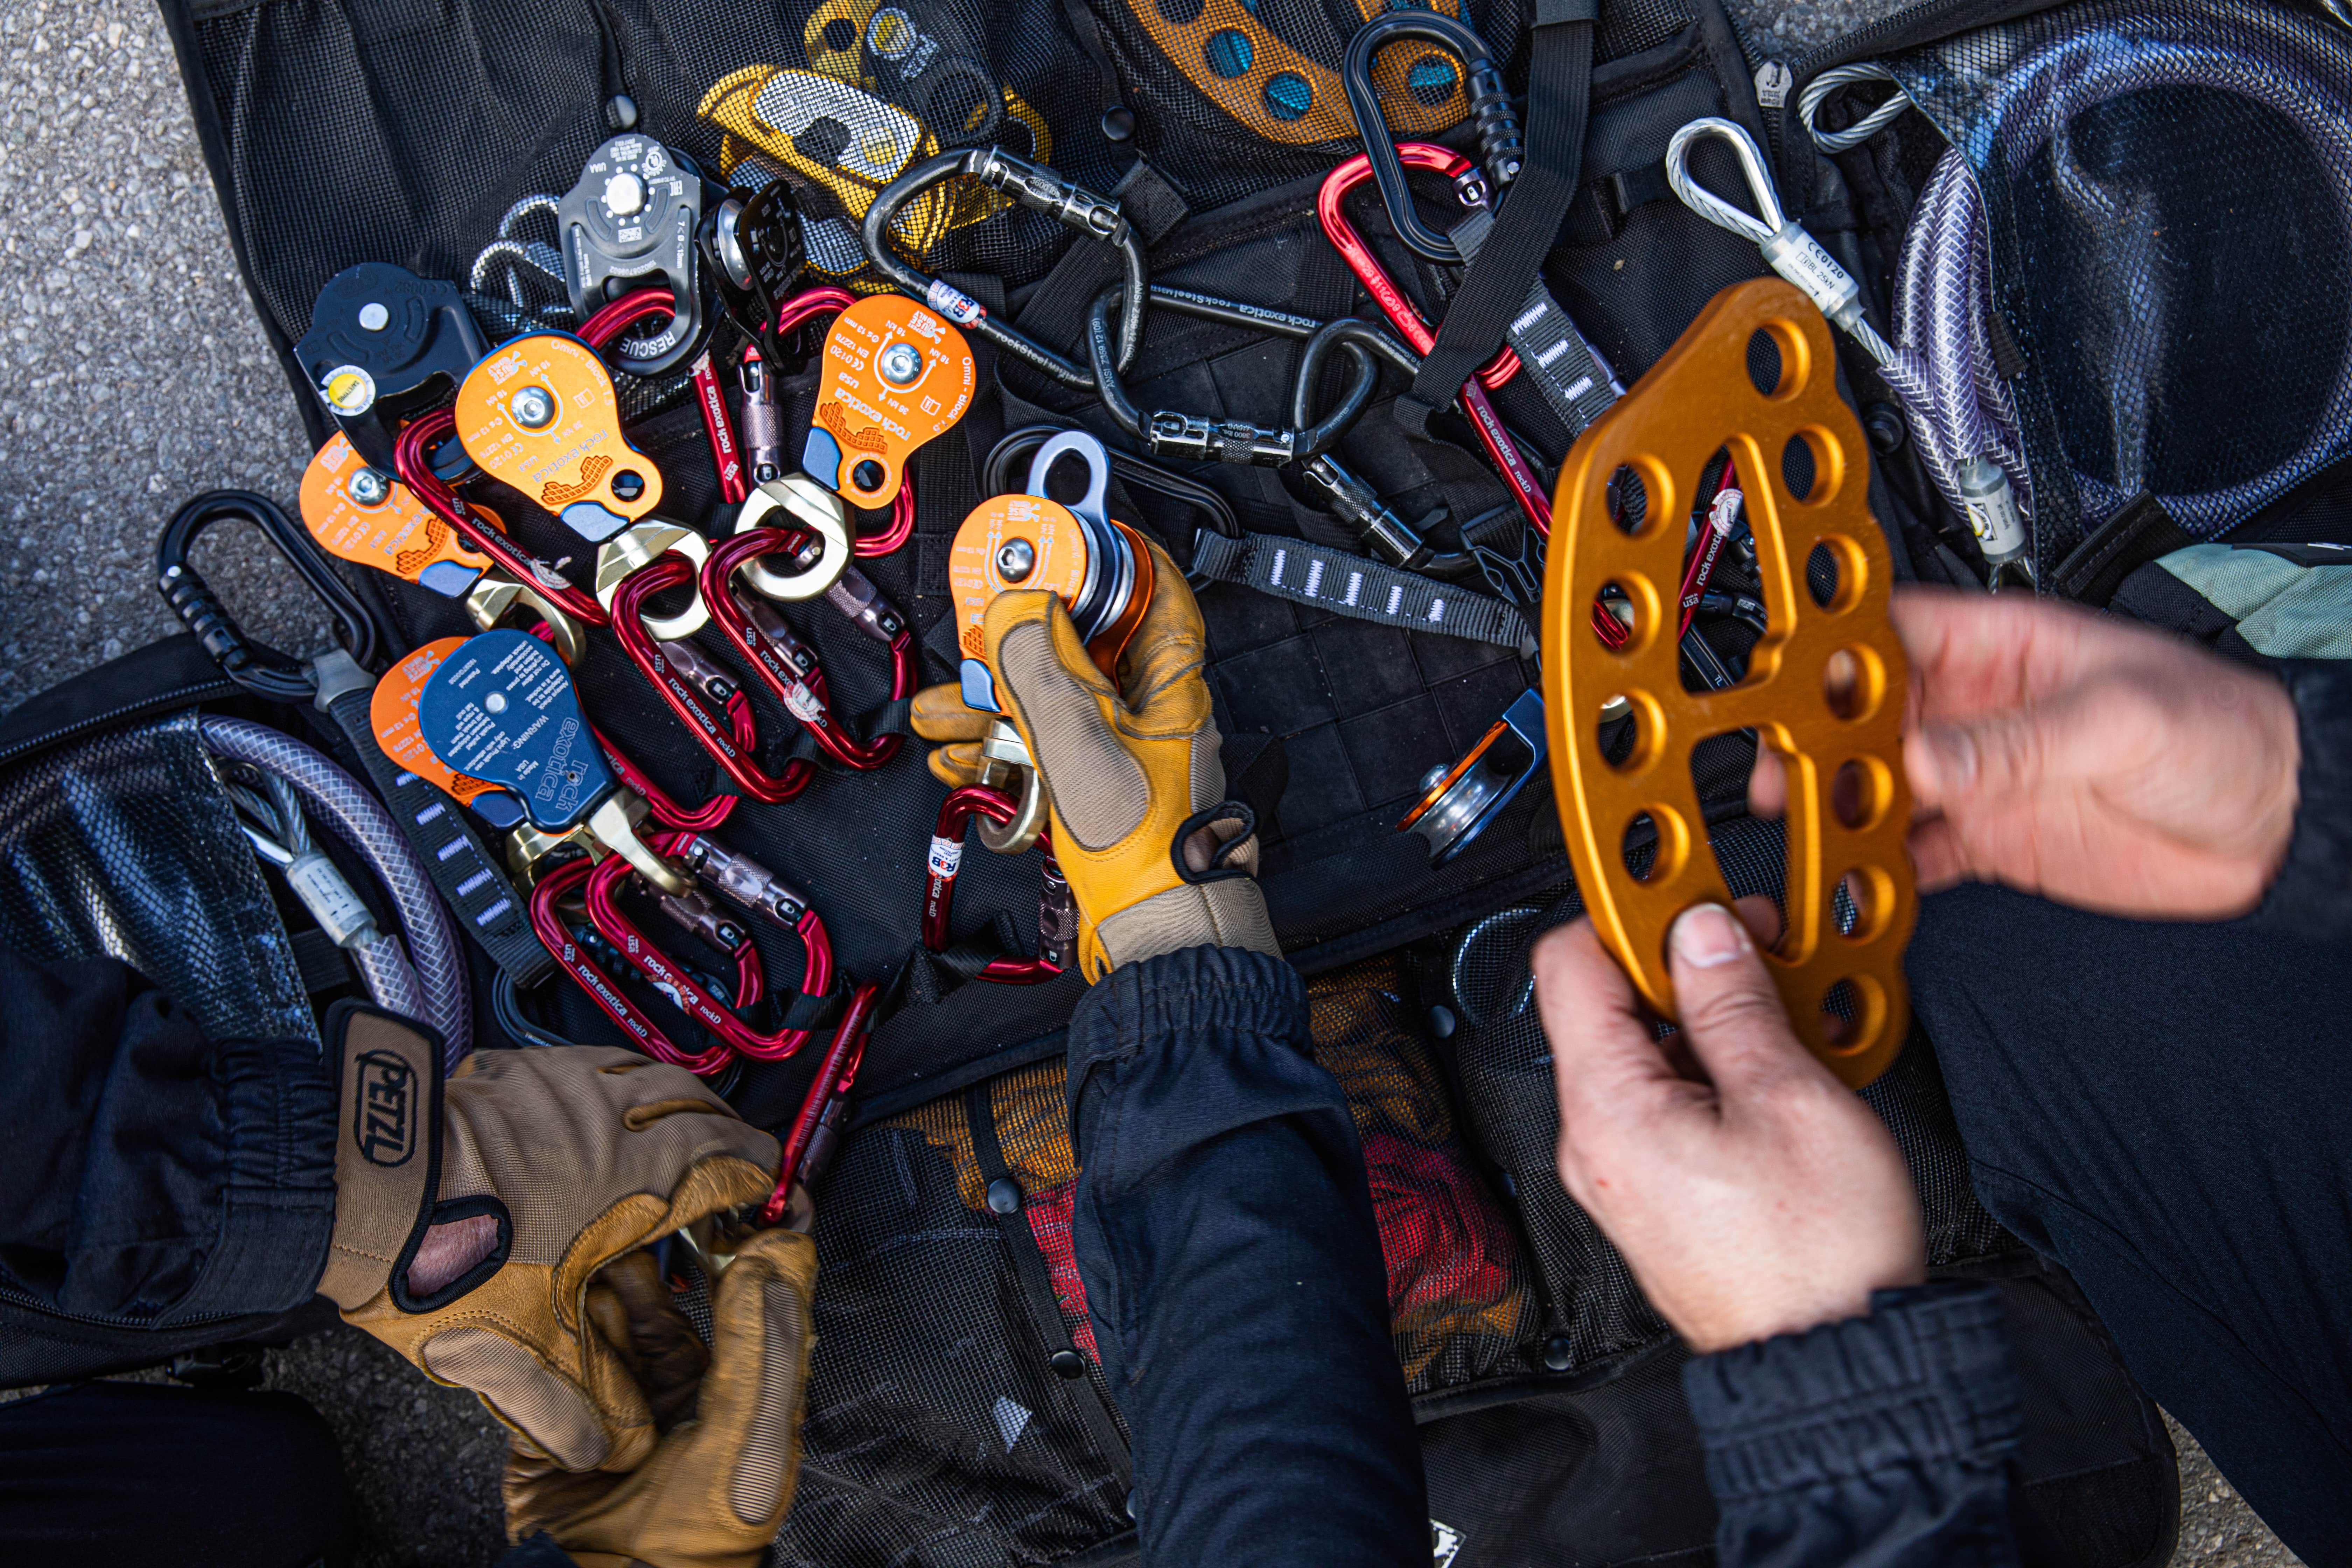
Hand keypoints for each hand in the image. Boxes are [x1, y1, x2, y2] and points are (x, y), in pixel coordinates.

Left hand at [320, 1009, 780, 1473]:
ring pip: (655, 1077)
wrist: (364, 1186)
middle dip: (726, 1145)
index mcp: (644, 1180)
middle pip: (709, 1111)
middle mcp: (622, 1118)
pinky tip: (593, 1116)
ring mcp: (573, 1082)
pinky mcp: (525, 1066)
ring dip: (675, 1107)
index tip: (764, 1209)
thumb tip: (607, 1443)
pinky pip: (594, 1066)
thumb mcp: (520, 1350)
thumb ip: (577, 1402)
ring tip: (669, 1139)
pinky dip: (612, 1088)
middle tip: (722, 1178)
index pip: (741, 1168)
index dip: (761, 1191)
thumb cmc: (448, 1255)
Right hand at [503, 1230, 817, 1567]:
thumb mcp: (750, 1437)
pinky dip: (553, 1341)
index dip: (725, 1247)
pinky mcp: (560, 1414)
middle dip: (641, 1269)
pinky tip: (554, 1326)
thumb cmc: (699, 1538)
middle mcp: (679, 1386)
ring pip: (604, 1321)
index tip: (709, 1202)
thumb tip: (780, 1260)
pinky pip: (553, 1359)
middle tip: (626, 1232)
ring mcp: (616, 1398)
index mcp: (738, 1386)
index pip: (736, 1296)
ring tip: (585, 1274)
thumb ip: (764, 1347)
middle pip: (659, 1301)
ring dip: (594, 1300)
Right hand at [910, 541, 1276, 979]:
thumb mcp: (1080, 740)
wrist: (1159, 936)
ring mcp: (1123, 755)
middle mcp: (1151, 715)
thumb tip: (1015, 607)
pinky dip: (999, 754)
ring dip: (988, 708)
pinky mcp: (1096, 793)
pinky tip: (959, 760)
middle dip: (1015, 646)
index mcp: (1170, 687)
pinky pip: (1042, 754)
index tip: (1073, 539)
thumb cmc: (1148, 849)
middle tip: (972, 638)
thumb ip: (1041, 669)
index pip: (1158, 594)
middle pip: (1083, 650)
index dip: (1118, 559)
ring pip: (1050, 705)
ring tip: (937, 715)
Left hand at [1532, 904, 1923, 1353]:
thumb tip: (1704, 934)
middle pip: (1610, 1006)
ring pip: (1648, 1054)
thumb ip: (1735, 1004)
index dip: (1627, 914)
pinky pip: (1670, 1104)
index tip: (1686, 893)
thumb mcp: (1789, 1099)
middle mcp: (1596, 1143)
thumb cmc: (1818, 1260)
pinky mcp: (1662, 1193)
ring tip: (1783, 1006)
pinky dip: (1717, 1069)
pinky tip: (1777, 1064)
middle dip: (1682, 964)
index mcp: (1606, 1108)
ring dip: (1711, 1016)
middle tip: (1756, 946)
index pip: (1568, 962)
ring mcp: (1625, 1171)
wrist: (1839, 1361)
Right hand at [1752, 587, 2298, 917]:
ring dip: (1838, 809)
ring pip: (1877, 788)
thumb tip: (1925, 758)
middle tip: (1780, 775)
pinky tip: (1857, 878)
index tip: (1784, 682)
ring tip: (1806, 830)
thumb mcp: (2121, 718)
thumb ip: (2017, 742)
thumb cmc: (2224, 731)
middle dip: (1814, 742)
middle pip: (1863, 717)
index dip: (1830, 652)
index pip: (1891, 635)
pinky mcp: (1989, 840)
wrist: (2277, 825)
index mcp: (1999, 650)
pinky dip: (1878, 870)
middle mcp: (1973, 712)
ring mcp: (1977, 778)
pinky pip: (1912, 854)